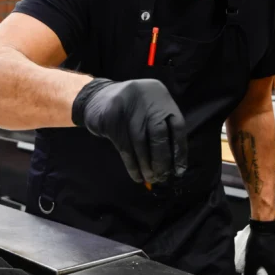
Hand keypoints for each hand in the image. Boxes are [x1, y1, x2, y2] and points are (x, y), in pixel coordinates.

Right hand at [72, 78, 187, 183]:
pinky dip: (132, 165)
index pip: (177, 126)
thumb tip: (174, 164)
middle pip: (159, 134)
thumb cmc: (130, 111)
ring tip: (150, 179)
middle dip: (162, 159)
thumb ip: (162, 129)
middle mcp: (146, 98)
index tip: (179, 170)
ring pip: (140, 142)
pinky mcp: (111, 118)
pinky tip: (136, 175)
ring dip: (146, 165)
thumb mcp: (149, 111)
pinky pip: (124, 147)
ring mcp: (127, 107)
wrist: (95, 98)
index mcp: (161, 96)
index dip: (179, 150)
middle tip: (162, 177)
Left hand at [235, 225, 274, 274]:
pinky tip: (261, 245)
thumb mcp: (251, 261)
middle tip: (257, 265)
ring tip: (257, 254)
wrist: (265, 225)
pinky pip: (274, 249)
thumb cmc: (258, 244)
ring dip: (267, 258)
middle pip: (273, 267)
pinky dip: (268, 249)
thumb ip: (250, 273)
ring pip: (274, 257)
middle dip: (265, 268)